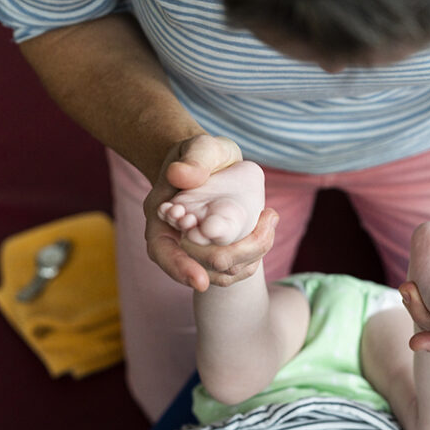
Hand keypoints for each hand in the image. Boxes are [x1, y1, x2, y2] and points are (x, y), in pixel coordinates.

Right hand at [143, 134, 277, 290]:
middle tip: (264, 226)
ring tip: (268, 219)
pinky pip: (238, 268)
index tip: (200, 282)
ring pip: (223, 272)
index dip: (179, 268)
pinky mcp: (220, 252)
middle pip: (201, 267)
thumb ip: (193, 160)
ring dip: (251, 253)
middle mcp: (177, 240)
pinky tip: (267, 226)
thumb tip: (181, 175)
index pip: (163, 251)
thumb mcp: (200, 147)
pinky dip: (256, 253)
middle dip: (235, 254)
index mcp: (161, 217)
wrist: (213, 164)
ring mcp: (199, 251)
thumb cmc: (203, 155)